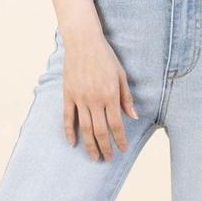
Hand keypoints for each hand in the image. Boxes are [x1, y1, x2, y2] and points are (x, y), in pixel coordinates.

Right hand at [61, 31, 138, 160]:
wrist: (83, 42)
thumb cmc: (105, 57)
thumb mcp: (121, 75)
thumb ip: (126, 97)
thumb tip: (134, 117)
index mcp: (110, 94)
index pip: (116, 124)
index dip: (119, 139)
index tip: (122, 149)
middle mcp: (94, 99)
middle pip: (100, 130)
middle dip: (105, 147)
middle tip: (107, 158)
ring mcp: (80, 98)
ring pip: (84, 128)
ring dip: (90, 145)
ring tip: (94, 156)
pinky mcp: (68, 94)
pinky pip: (67, 117)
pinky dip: (69, 132)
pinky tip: (73, 143)